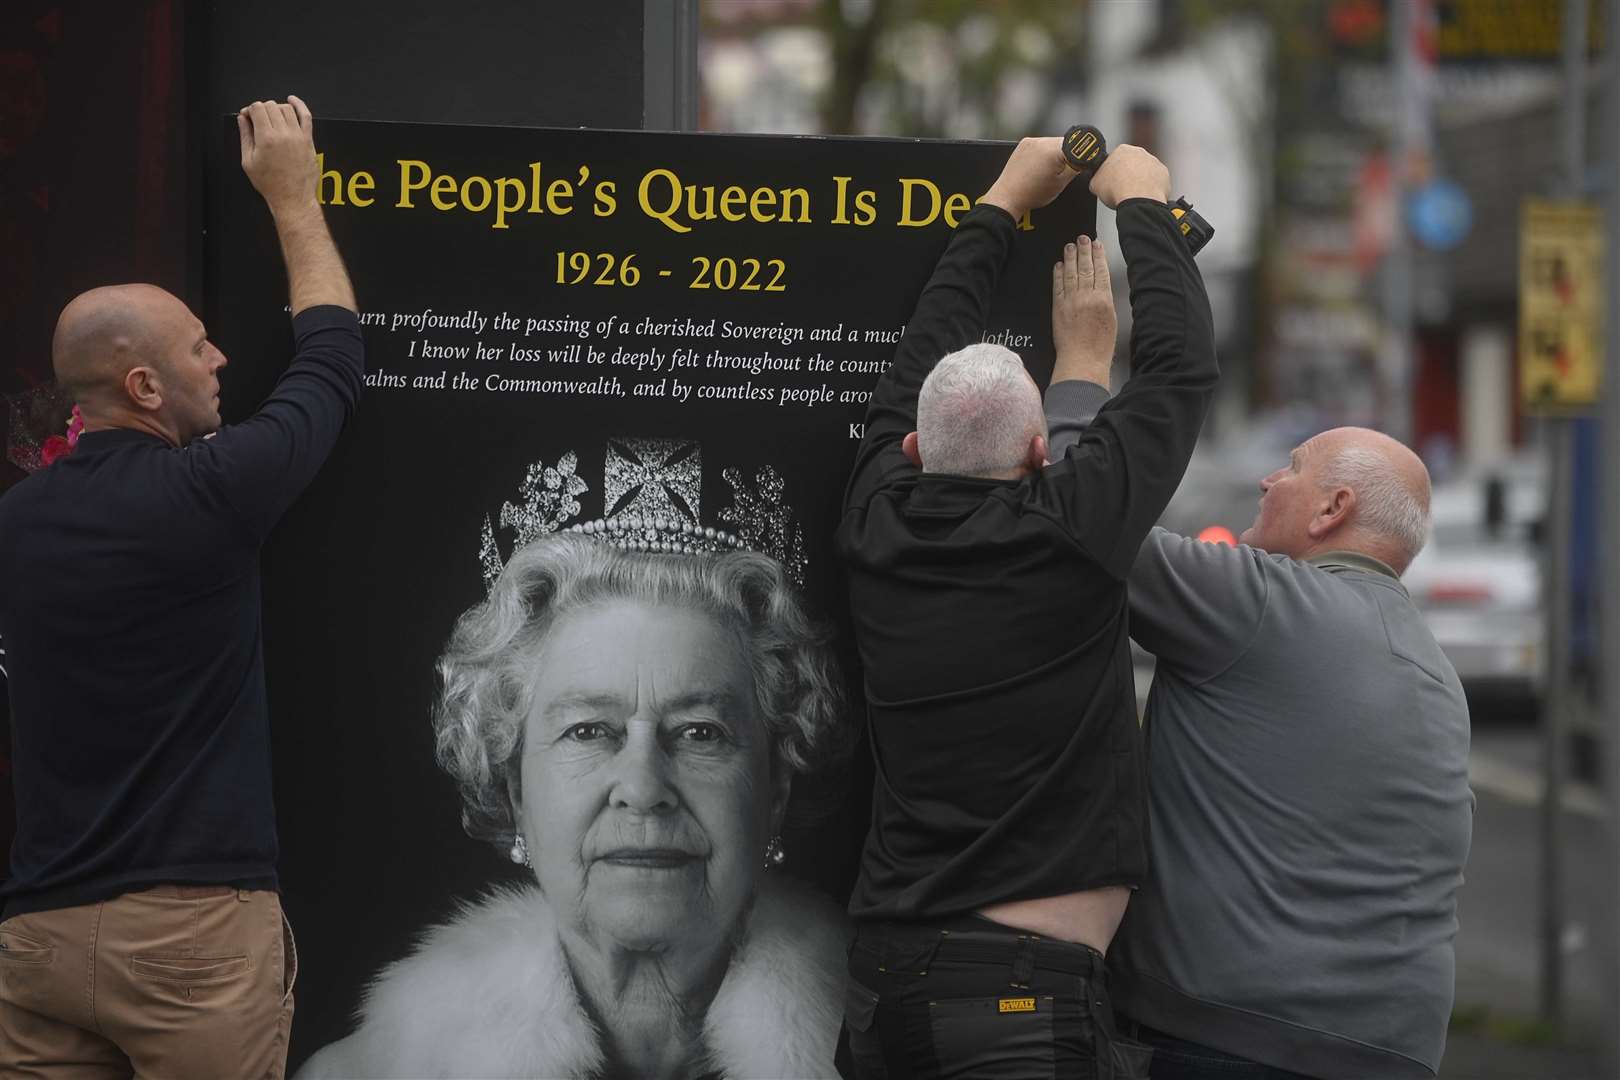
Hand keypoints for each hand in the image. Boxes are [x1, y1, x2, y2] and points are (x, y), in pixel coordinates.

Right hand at [238, 96, 317, 214]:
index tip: (248, 116)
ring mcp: (298, 136)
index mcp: (266, 138)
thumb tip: (242, 119)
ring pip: (286, 109)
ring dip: (276, 109)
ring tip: (271, 118)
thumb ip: (245, 136)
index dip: (250, 109)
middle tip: (258, 120)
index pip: (258, 108)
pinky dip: (299, 105)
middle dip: (262, 109)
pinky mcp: (308, 140)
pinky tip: (292, 100)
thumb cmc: (270, 184)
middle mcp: (283, 134)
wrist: (293, 198)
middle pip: (271, 106)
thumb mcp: (248, 161)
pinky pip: (306, 115)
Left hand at [980, 137, 1076, 219]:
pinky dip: (1044, 152)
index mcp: (1053, 150)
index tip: (1078, 164)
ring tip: (1047, 170)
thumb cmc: (1032, 194)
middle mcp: (1042, 141)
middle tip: (1061, 170)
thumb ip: (1076, 167)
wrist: (1008, 196)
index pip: (1077, 146)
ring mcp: (1031, 141)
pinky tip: (1039, 166)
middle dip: (1067, 154)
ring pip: (1053, 142)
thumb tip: (1084, 159)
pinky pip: (1041, 144)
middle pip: (1065, 142)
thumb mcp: (1061, 183)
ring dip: (1055, 153)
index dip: (1080, 155)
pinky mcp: (1024, 143)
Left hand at [1051, 234, 1115, 385]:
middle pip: (1086, 268)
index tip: (1097, 245)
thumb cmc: (1099, 347)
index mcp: (1103, 300)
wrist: (1082, 360)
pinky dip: (1058, 274)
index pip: (1101, 271)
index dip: (1098, 256)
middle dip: (1084, 250)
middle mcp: (1087, 297)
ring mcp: (1071, 301)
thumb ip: (1105, 301)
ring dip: (1070, 258)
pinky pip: (1058, 286)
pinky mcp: (1058, 308)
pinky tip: (1058, 265)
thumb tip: (1101, 289)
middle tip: (1083, 238)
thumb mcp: (1111, 320)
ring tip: (1070, 246)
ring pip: (1071, 273)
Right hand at [1088, 144, 1169, 208]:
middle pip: (1132, 163)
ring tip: (1133, 195)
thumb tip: (1097, 181)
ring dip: (1140, 181)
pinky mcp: (1164, 174)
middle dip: (1127, 174)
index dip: (1111, 171)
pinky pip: (1156, 181)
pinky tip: (1144, 197)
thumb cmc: (1118, 190)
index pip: (1115, 158)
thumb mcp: (1095, 183)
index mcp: (1122, 150)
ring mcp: (1154, 162)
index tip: (1111, 180)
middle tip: (1122, 188)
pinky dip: (1151, 188)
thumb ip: (1097, 178)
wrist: (1138, 200)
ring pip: (1145, 172)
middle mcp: (1140, 152)